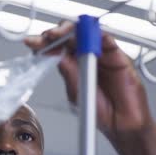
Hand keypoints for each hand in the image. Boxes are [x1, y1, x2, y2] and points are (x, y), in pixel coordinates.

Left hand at [25, 21, 155, 154]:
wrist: (122, 125)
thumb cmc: (101, 112)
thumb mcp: (77, 94)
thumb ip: (69, 74)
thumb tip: (58, 57)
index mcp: (72, 66)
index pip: (56, 48)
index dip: (44, 43)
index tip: (33, 43)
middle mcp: (86, 57)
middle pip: (70, 36)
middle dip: (56, 33)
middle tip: (48, 36)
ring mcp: (101, 55)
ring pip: (87, 33)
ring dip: (74, 30)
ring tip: (64, 34)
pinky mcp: (118, 57)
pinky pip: (108, 41)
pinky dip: (99, 35)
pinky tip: (89, 35)